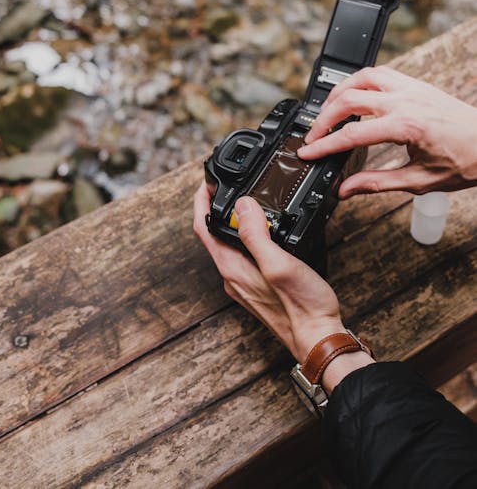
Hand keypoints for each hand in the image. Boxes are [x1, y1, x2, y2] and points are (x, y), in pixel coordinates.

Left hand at [193, 183, 372, 391]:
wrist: (319, 340)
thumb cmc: (303, 307)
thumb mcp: (279, 263)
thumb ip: (256, 235)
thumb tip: (241, 205)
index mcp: (232, 267)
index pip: (203, 227)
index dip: (201, 201)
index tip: (207, 182)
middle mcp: (233, 277)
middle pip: (214, 235)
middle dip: (217, 208)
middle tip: (227, 187)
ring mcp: (244, 284)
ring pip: (229, 245)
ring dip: (233, 223)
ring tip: (248, 203)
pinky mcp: (258, 288)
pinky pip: (244, 256)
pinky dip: (248, 237)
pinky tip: (265, 233)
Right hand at [297, 66, 476, 197]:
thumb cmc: (466, 161)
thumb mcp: (419, 181)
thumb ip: (376, 183)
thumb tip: (346, 190)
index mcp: (406, 126)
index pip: (352, 135)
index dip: (325, 146)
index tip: (309, 153)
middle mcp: (406, 101)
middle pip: (349, 100)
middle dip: (323, 119)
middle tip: (313, 137)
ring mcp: (411, 88)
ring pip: (361, 77)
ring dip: (339, 93)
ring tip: (327, 112)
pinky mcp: (415, 84)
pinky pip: (379, 73)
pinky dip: (359, 82)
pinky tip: (354, 96)